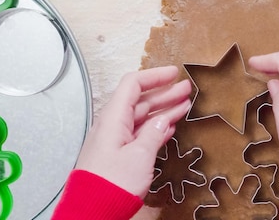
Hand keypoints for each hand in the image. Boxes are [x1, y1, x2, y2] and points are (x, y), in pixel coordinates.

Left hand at [75, 66, 191, 197]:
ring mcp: (115, 140)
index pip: (133, 85)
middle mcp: (113, 125)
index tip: (174, 73)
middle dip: (164, 93)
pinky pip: (139, 134)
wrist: (92, 212)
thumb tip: (163, 120)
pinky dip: (155, 129)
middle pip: (140, 101)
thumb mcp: (140, 156)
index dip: (154, 76)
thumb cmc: (112, 184)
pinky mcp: (118, 155)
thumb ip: (153, 134)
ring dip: (163, 111)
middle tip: (186, 89)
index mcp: (114, 118)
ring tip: (184, 106)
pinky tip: (168, 128)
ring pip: (142, 118)